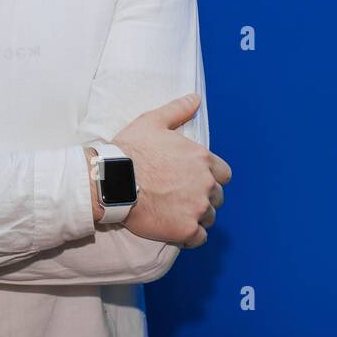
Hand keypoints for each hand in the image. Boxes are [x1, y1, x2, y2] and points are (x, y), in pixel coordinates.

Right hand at [110, 93, 230, 248]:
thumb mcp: (153, 121)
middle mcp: (205, 183)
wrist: (112, 181)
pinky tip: (174, 229)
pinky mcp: (186, 229)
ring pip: (209, 218)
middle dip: (203, 198)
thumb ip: (178, 110)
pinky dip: (190, 237)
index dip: (210, 178)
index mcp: (201, 158)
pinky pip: (199, 238)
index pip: (223, 174)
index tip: (194, 181)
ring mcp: (197, 208)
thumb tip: (195, 98)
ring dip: (196, 217)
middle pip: (217, 197)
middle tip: (181, 198)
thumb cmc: (131, 150)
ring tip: (175, 214)